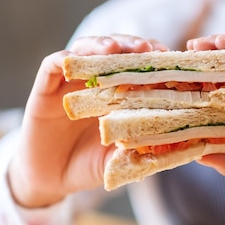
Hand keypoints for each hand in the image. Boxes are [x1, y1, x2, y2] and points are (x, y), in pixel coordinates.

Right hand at [8, 34, 168, 207]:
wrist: (51, 179)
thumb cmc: (89, 166)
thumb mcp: (121, 158)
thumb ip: (142, 149)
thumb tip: (180, 145)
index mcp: (119, 92)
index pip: (138, 66)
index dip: (154, 60)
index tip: (171, 60)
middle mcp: (96, 80)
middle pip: (115, 51)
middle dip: (132, 46)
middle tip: (146, 48)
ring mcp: (71, 80)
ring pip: (86, 49)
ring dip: (101, 45)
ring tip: (114, 49)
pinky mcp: (45, 86)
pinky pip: (53, 64)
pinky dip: (63, 59)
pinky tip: (74, 60)